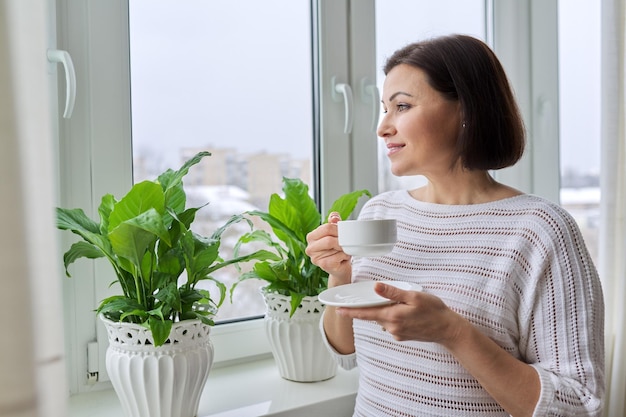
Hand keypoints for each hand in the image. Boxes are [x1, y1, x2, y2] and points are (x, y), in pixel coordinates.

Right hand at [305, 212, 351, 284]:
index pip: (326, 227)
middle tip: (347, 241)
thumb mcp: (336, 234)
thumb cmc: (337, 250)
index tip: (344, 232)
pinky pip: (338, 256)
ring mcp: (315, 258)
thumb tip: (334, 216)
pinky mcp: (323, 265)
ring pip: (336, 247)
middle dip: (341, 239)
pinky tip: (343, 258)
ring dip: (344, 248)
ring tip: (343, 250)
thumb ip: (334, 223)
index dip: (338, 229)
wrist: (340, 267)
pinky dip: (344, 256)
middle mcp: (310, 247)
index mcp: (311, 237)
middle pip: (329, 238)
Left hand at [336, 282, 463, 343]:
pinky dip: (393, 317)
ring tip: (399, 303)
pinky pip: (391, 324)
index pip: (366, 314)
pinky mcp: (402, 336)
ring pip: (383, 319)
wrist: (448, 329)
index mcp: (392, 316)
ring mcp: (397, 333)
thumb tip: (376, 287)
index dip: (351, 312)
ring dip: (384, 311)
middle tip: (367, 299)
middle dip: (369, 308)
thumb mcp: (414, 296)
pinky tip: (406, 312)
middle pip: (373, 316)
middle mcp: (392, 327)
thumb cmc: (434, 310)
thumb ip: (393, 293)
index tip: (338, 310)